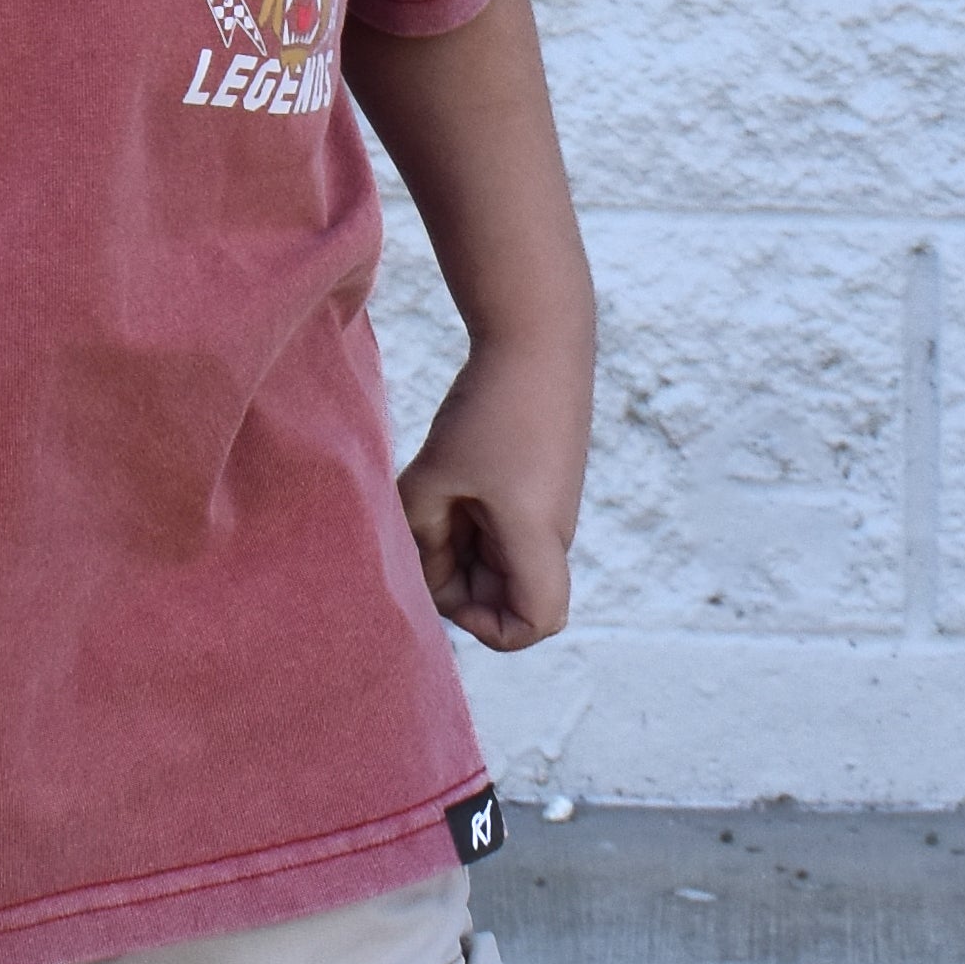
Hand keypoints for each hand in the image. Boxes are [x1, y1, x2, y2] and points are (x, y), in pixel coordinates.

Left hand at [397, 343, 583, 652]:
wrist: (539, 337)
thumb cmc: (490, 408)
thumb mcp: (437, 472)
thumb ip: (418, 528)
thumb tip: (414, 562)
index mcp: (536, 541)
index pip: (534, 625)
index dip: (487, 626)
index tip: (446, 581)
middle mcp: (550, 534)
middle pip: (506, 593)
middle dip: (456, 577)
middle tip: (421, 526)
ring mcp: (546, 508)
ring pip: (499, 557)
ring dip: (459, 541)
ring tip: (431, 494)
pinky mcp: (538, 483)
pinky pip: (502, 524)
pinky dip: (469, 515)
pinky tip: (444, 478)